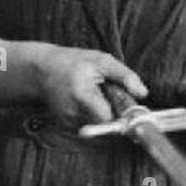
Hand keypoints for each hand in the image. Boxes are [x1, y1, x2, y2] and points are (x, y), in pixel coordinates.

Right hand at [32, 46, 147, 124]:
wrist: (42, 70)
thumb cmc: (73, 62)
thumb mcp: (101, 61)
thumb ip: (124, 76)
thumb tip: (143, 93)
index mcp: (82, 93)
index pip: (106, 117)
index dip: (120, 116)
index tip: (128, 111)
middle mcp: (73, 110)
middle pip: (104, 124)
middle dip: (113, 113)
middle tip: (110, 97)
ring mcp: (68, 120)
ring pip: (97, 125)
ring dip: (102, 114)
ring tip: (95, 96)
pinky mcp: (66, 124)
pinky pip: (88, 123)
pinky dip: (92, 115)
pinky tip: (86, 101)